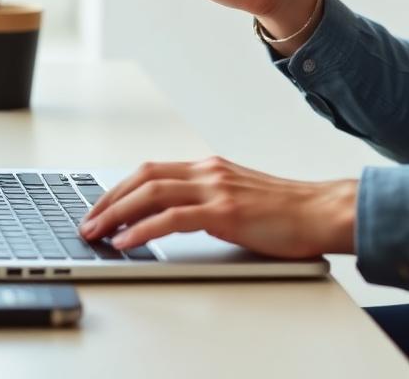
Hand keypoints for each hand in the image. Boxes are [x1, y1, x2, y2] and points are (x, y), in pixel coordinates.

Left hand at [78, 156, 357, 257]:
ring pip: (151, 192)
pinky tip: (127, 240)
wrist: (322, 211)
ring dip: (116, 212)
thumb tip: (177, 220)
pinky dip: (143, 228)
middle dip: (108, 199)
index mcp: (212, 168)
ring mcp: (217, 189)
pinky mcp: (225, 212)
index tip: (99, 207)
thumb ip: (210, 203)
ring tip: (95, 231)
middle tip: (86, 222)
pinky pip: (172, 218)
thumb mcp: (240, 200)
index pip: (152, 171)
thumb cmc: (288, 212)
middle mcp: (210, 171)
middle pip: (143, 176)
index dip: (120, 188)